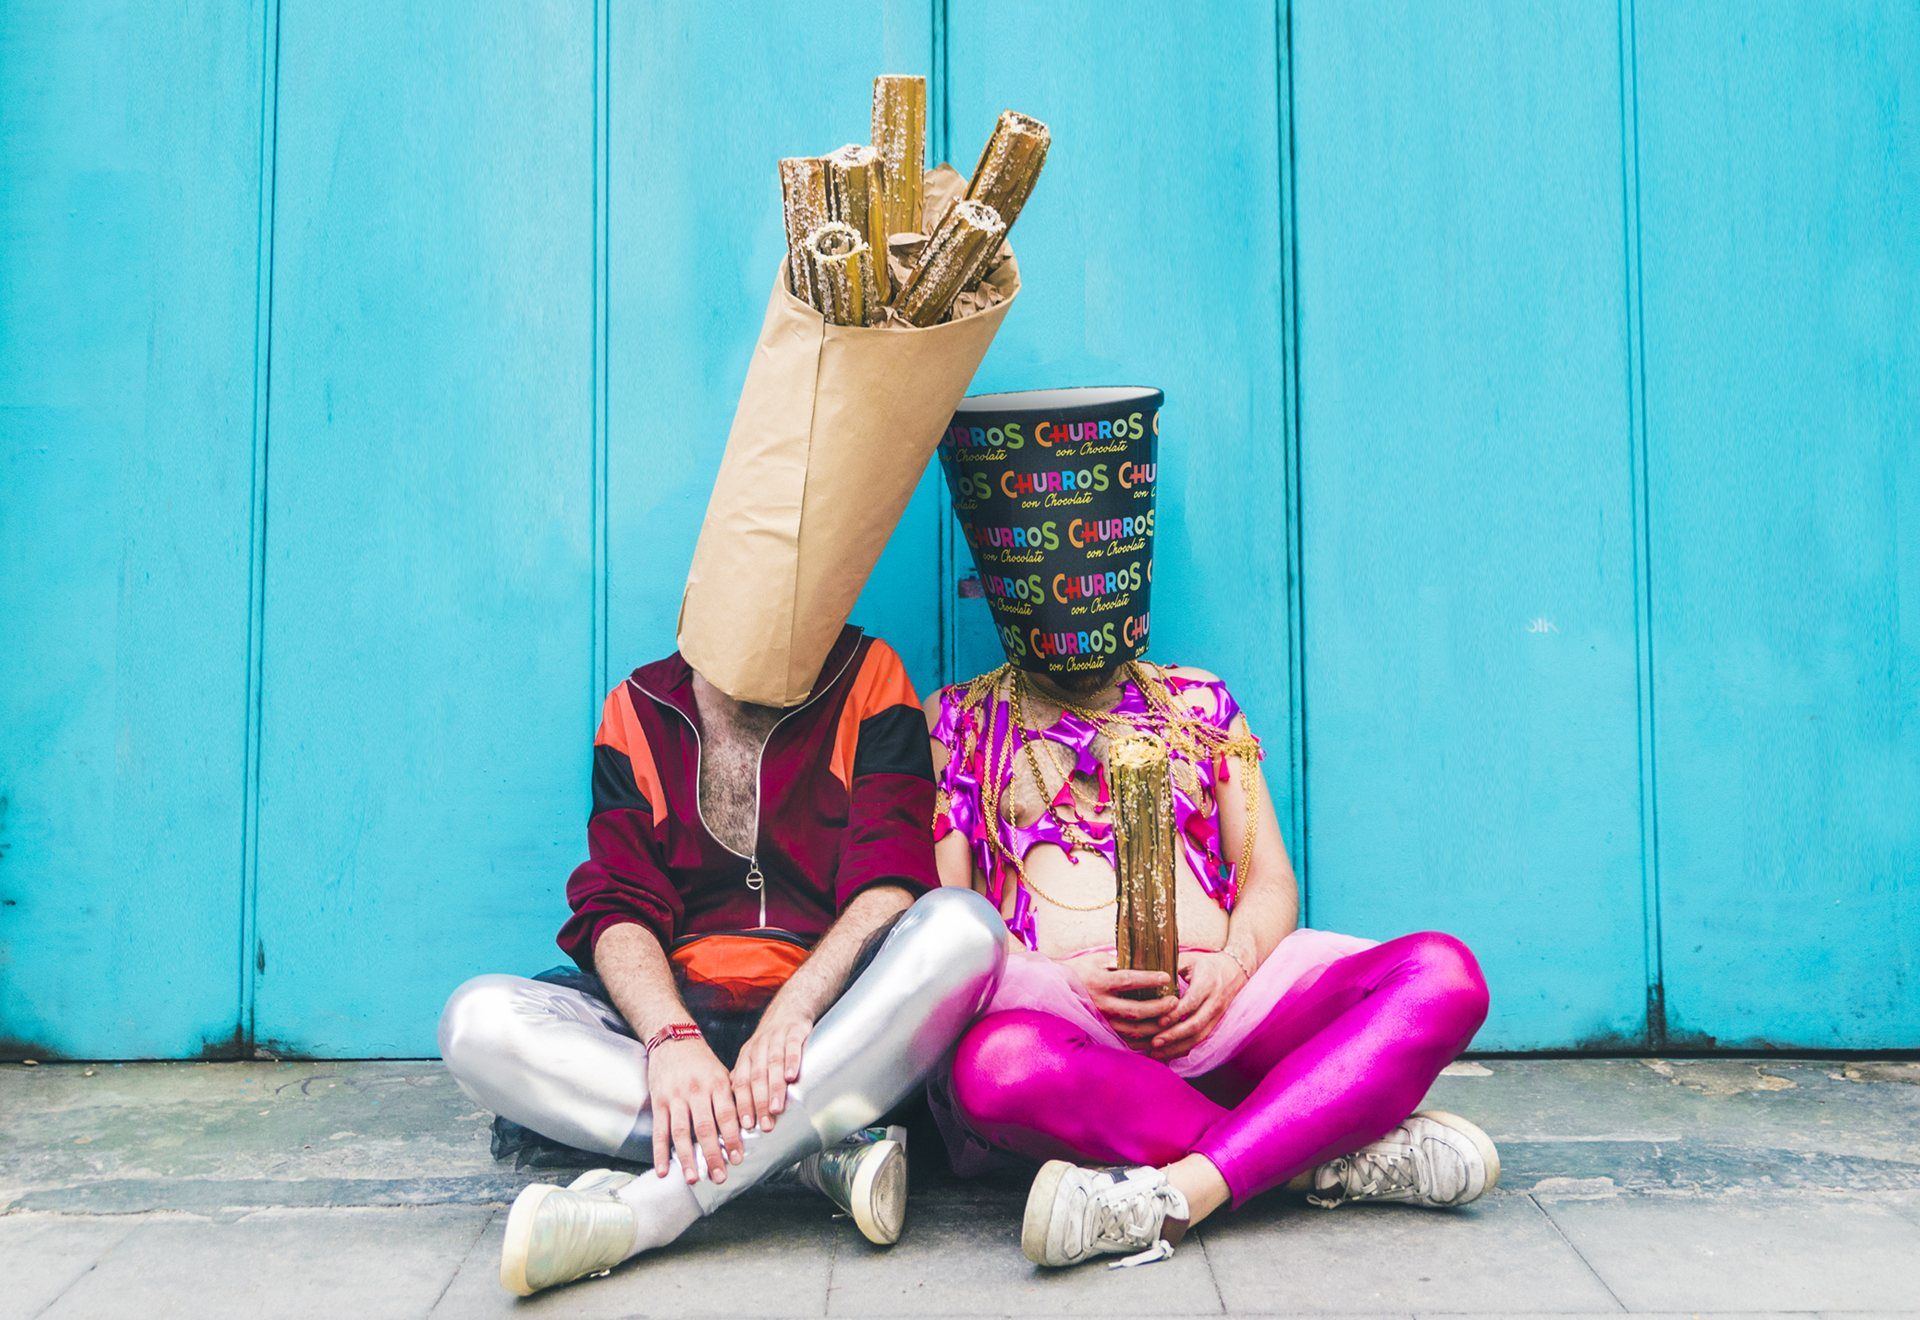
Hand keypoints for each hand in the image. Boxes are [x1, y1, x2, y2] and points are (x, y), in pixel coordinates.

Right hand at [648, 1037, 743, 1183]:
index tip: (738, 1157)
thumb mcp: (721, 1073)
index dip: (733, 1137)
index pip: (727, 1115)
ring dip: (687, 1158)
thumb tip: (749, 1123)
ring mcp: (675, 1097)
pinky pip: (659, 1130)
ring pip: (681, 1132)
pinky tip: (664, 1170)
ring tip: (693, 1179)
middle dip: (712, 1154)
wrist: (673, 1039)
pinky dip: (660, 1153)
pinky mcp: (659, 1101)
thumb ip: (732, 1096)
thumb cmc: (701, 1061)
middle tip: (719, 1176)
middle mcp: (696, 1091)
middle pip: (705, 1128)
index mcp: (716, 1084)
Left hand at [730, 1006, 813, 1132]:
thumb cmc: (771, 1040)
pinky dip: (791, 1062)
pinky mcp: (794, 1032)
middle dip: (759, 1103)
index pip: (741, 1083)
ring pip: (772, 1065)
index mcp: (747, 1057)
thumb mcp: (753, 1056)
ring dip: (774, 1088)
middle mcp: (758, 1048)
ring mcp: (776, 1039)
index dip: (743, 1104)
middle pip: (756, 1078)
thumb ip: (745, 1079)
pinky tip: (792, 1077)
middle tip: (765, 1124)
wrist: (789, 1008)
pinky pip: (791, 1047)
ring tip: (776, 1108)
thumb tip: (734, 1110)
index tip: (746, 1125)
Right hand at [1060, 952, 1180, 1047]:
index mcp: (1099, 982)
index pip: (1128, 981)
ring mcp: (1102, 1020)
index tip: (1167, 977)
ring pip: (1133, 1030)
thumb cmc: (1082, 969)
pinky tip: (1159, 1035)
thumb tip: (1147, 960)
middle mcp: (1101, 1004)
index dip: (1149, 979)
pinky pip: (1127, 1041)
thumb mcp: (1098, 959)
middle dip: (1158, 1008)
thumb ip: (1120, 962)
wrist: (1058, 989)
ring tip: (1171, 1018)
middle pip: (1134, 1010)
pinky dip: (1145, 1041)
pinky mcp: (1103, 1031)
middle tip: (1175, 1001)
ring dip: (1155, 1027)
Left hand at [1148, 950, 1249, 1060]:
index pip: (1192, 1002)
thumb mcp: (1190, 960)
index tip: (1159, 1021)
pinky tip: (1167, 1054)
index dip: (1176, 1013)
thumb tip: (1144, 975)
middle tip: (1154, 1042)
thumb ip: (1171, 967)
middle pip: (1196, 1024)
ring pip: (1199, 1036)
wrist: (1235, 970)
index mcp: (1207, 983)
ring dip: (1177, 1047)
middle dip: (1174, 1035)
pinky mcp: (1216, 1024)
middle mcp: (1214, 1001)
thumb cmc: (1206, 964)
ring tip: (1156, 1052)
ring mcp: (1217, 1015)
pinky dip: (1184, 1049)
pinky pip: (1201, 1040)